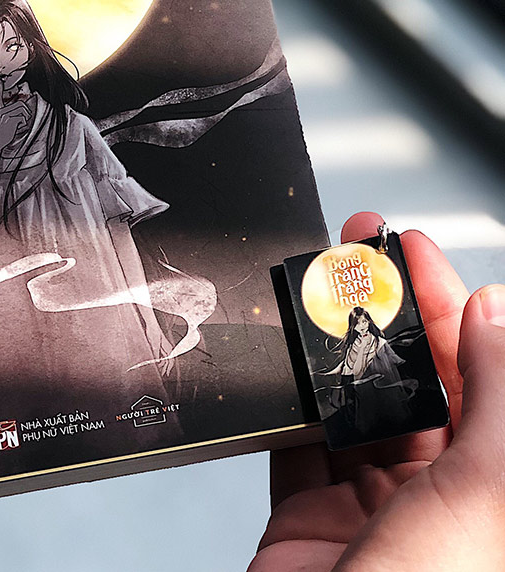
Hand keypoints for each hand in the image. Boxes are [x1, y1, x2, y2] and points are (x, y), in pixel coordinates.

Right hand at [0, 79, 31, 148]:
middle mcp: (2, 111)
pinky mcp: (9, 120)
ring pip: (22, 109)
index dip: (1, 89)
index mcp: (1, 111)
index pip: (0, 98)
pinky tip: (20, 126)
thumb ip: (13, 116)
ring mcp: (5, 115)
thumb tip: (25, 111)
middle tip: (27, 118)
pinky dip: (23, 122)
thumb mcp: (6, 123)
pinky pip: (22, 117)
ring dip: (26, 116)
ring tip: (24, 122)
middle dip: (27, 111)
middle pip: (20, 104)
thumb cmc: (4, 134)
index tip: (0, 81)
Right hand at [249, 211, 504, 570]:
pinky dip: (287, 395)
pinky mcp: (310, 516)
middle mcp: (444, 499)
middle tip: (359, 251)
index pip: (481, 378)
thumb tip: (493, 314)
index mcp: (495, 491)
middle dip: (387, 310)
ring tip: (315, 288)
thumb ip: (497, 400)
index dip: (450, 306)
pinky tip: (284, 356)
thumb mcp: (487, 499)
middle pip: (415, 381)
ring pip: (352, 402)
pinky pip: (297, 440)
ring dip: (331, 345)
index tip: (410, 250)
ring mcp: (374, 509)